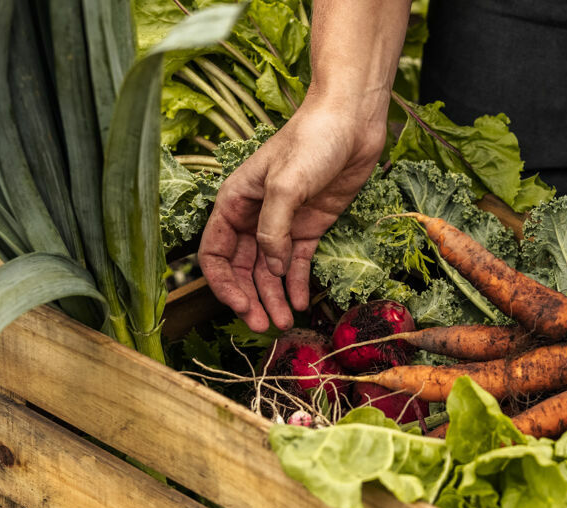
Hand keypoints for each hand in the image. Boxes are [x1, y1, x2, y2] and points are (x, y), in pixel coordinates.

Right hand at [198, 102, 385, 331]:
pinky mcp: (310, 226)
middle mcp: (254, 216)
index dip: (223, 283)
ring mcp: (283, 223)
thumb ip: (272, 229)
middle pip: (242, 269)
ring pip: (270, 270)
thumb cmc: (312, 140)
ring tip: (285, 323)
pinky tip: (302, 303)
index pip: (215, 252)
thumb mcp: (285, 184)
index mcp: (235, 202)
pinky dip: (297, 284)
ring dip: (274, 298)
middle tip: (265, 326)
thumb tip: (270, 267)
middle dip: (250, 298)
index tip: (241, 306)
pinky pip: (297, 263)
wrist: (351, 122)